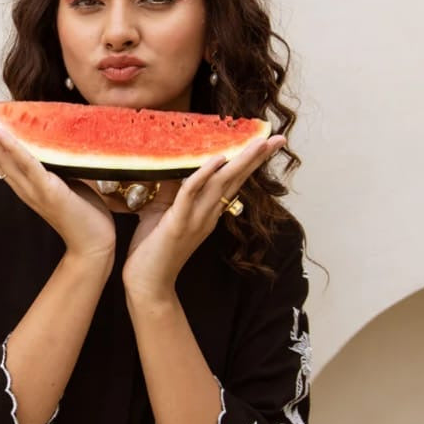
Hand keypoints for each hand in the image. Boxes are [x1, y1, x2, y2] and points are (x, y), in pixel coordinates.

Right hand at [0, 96, 116, 262]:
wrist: (94, 245)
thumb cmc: (84, 213)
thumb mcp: (67, 179)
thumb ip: (57, 162)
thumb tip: (62, 137)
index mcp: (24, 183)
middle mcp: (21, 186)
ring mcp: (31, 189)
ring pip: (0, 156)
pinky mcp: (47, 191)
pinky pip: (26, 166)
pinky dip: (11, 148)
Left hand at [121, 134, 287, 300]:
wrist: (146, 285)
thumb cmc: (152, 251)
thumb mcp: (162, 214)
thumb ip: (170, 193)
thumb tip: (168, 165)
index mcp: (207, 213)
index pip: (232, 183)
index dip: (248, 163)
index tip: (265, 143)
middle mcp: (207, 215)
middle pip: (236, 180)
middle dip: (257, 157)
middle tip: (277, 138)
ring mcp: (195, 221)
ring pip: (222, 184)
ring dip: (241, 161)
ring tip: (258, 142)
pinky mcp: (178, 225)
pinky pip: (192, 195)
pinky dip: (204, 175)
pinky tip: (217, 159)